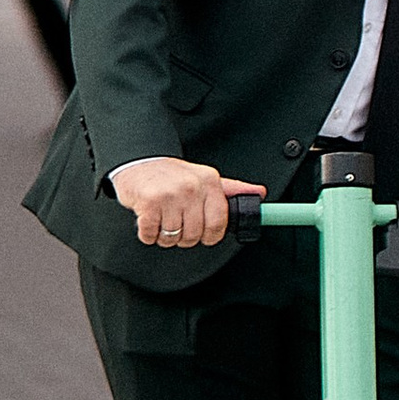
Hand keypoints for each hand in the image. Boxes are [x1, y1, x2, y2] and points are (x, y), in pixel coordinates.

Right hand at [109, 155, 261, 250]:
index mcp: (209, 181)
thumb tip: (260, 193)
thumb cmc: (171, 174)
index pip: (219, 222)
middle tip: (176, 223)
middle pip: (195, 235)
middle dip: (184, 237)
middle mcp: (191, 187)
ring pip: (173, 238)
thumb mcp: (205, 177)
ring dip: (165, 237)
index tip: (203, 234)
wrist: (138, 161)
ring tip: (162, 220)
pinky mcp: (149, 203)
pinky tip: (148, 220)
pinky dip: (148, 234)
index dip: (211, 235)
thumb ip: (232, 189)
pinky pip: (151, 235)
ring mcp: (169, 195)